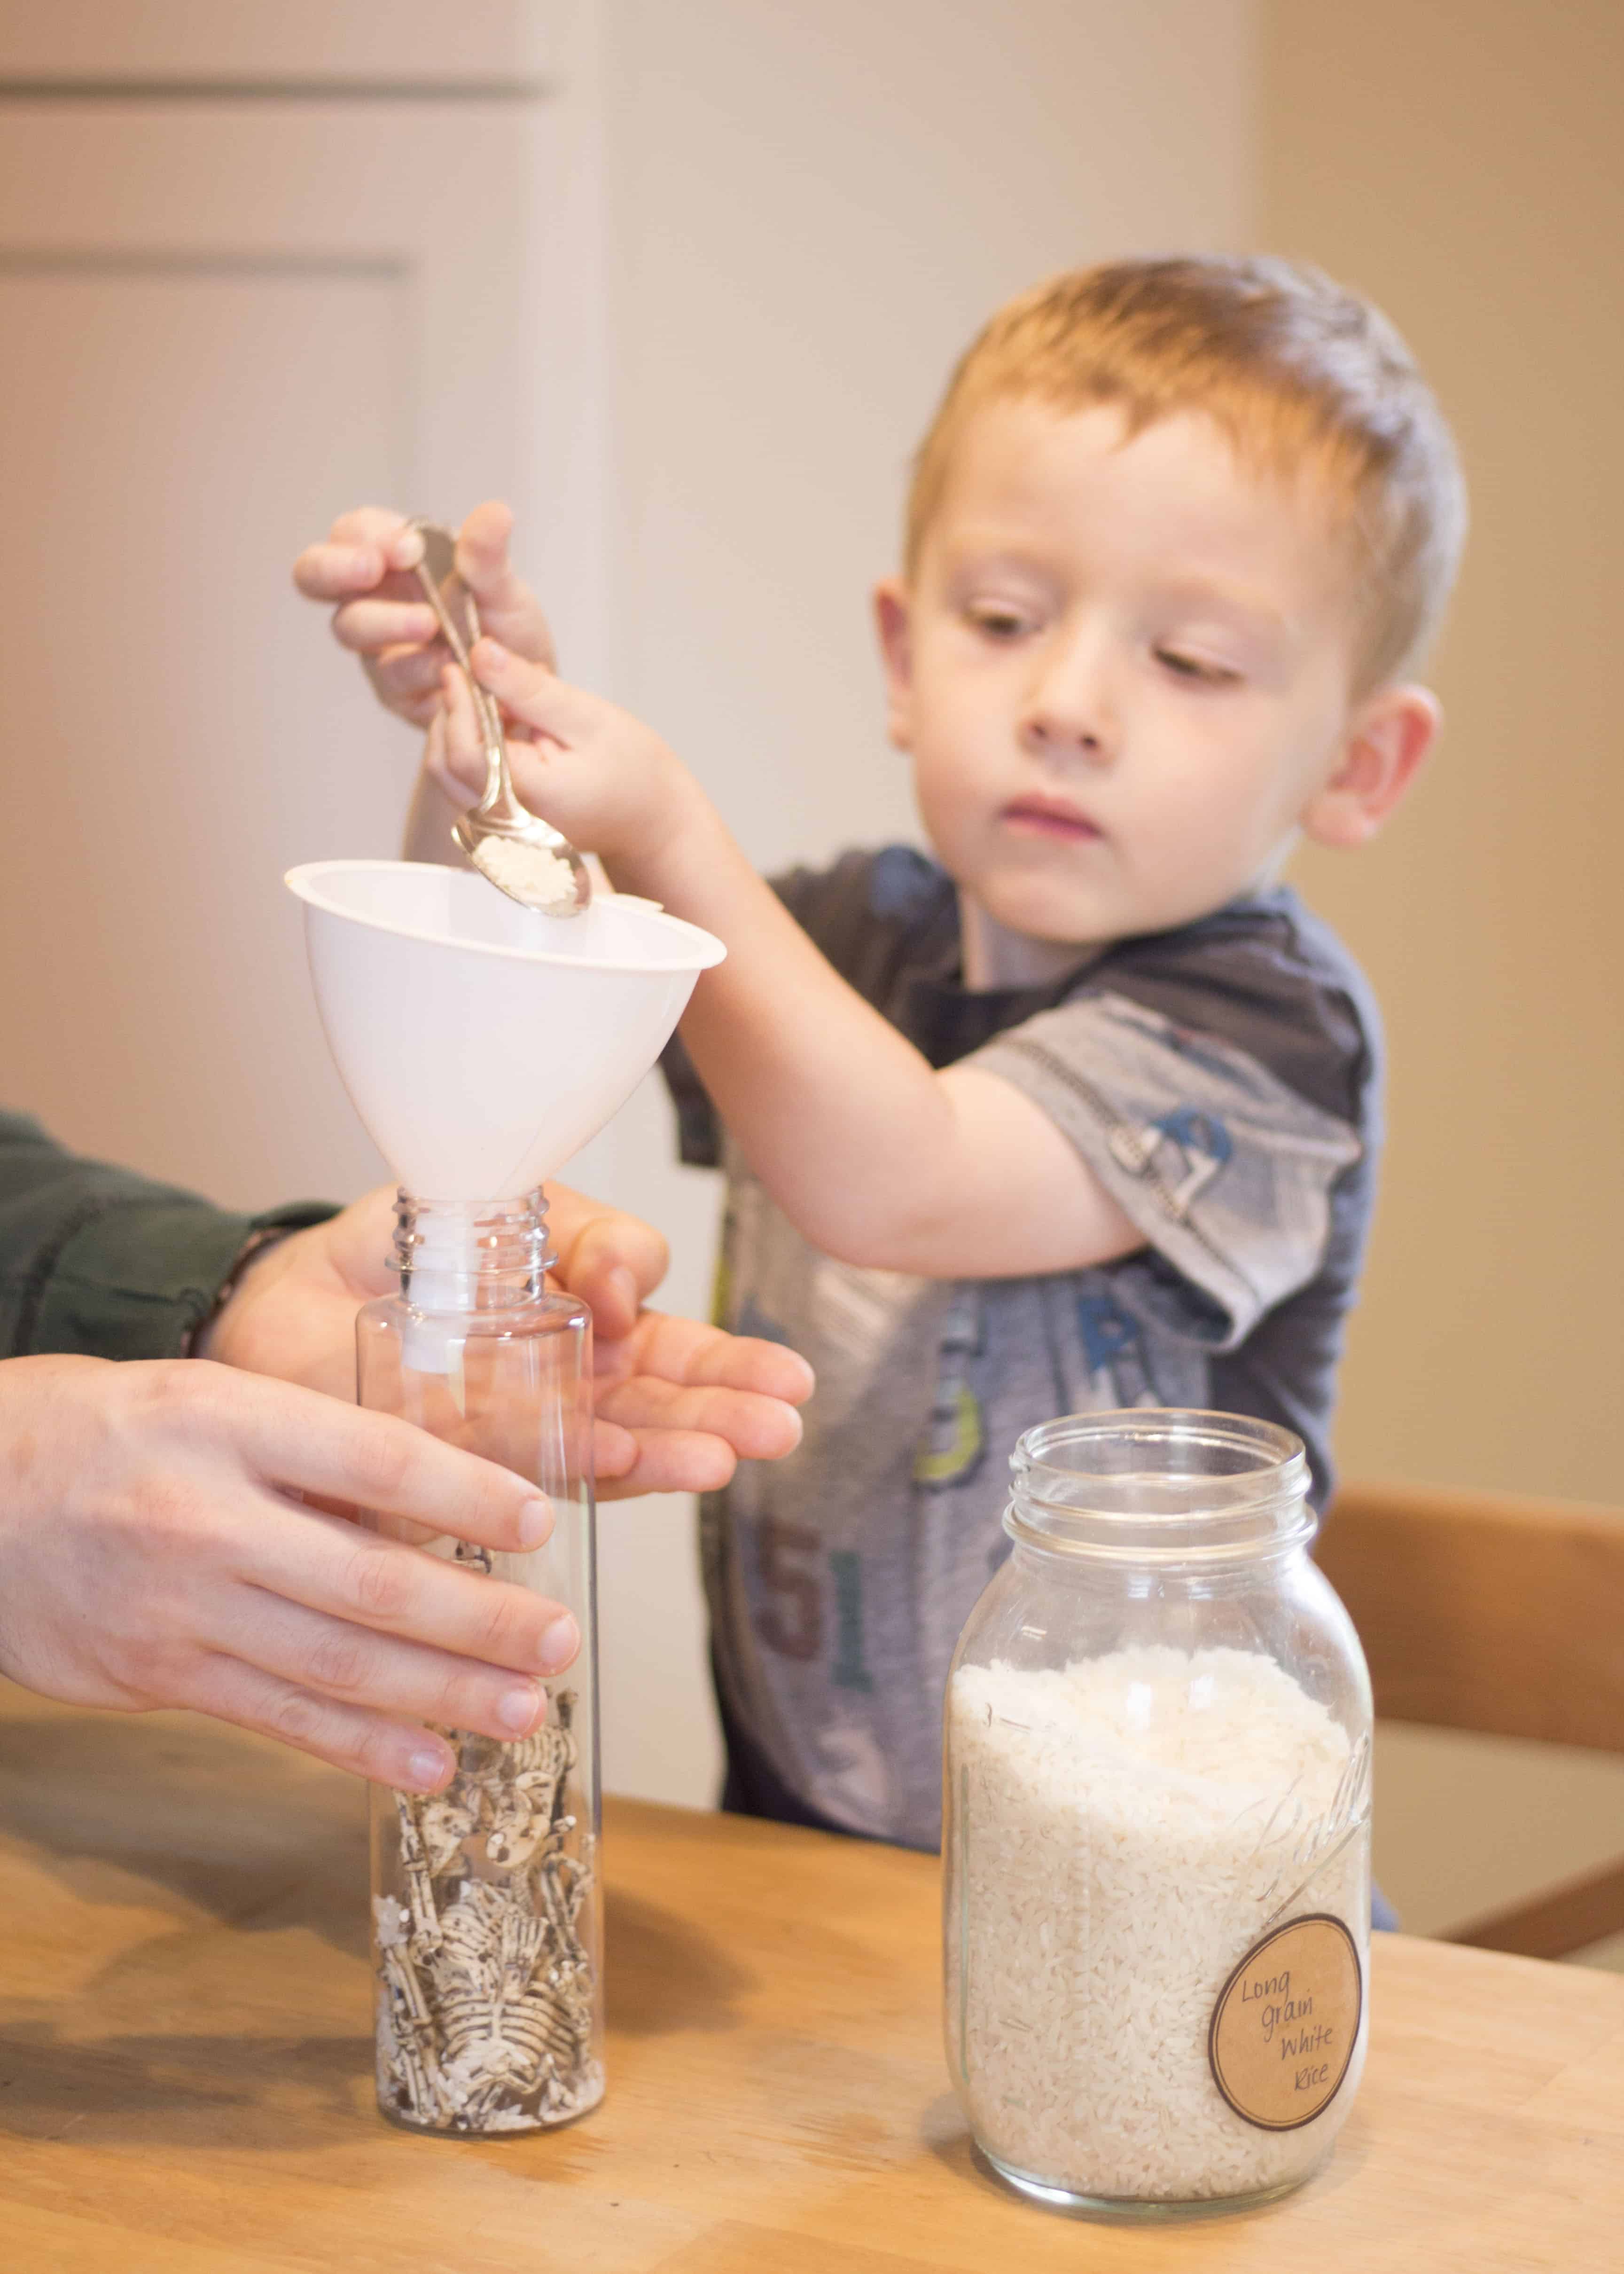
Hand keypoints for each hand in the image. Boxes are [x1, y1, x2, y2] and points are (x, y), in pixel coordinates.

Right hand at [0, 1354, 581, 1789]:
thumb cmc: (115, 1436)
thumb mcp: (212, 1402)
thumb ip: (314, 1451)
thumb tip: (443, 1504)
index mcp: (229, 1423)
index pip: (374, 1459)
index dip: (465, 1495)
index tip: (539, 1523)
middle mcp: (206, 1517)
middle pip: (369, 1579)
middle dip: (478, 1621)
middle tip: (561, 1642)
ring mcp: (180, 1607)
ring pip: (335, 1664)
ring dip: (441, 1695)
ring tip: (524, 1710)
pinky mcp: (158, 1677)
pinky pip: (280, 1719)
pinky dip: (364, 1748)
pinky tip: (432, 1763)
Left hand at [203, 1184, 810, 1496]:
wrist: (275, 1303)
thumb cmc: (389, 1252)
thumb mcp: (503, 1202)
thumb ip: (580, 1232)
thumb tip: (620, 1285)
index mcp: (581, 1324)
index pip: (664, 1338)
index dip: (706, 1348)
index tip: (696, 1330)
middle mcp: (561, 1390)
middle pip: (657, 1401)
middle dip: (725, 1408)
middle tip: (783, 1418)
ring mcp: (517, 1434)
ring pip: (612, 1445)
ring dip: (673, 1449)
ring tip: (730, 1454)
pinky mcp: (458, 1469)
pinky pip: (530, 1469)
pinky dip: (581, 1466)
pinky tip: (624, 1462)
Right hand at [291, 500, 554, 729]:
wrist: (529, 690)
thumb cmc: (505, 628)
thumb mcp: (503, 587)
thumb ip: (488, 555)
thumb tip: (497, 513)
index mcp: (391, 559)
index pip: (352, 532)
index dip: (369, 535)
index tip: (411, 547)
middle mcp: (372, 598)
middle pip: (314, 574)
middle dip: (336, 567)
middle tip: (371, 567)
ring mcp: (377, 645)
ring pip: (349, 626)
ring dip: (386, 620)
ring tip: (429, 622)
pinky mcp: (394, 690)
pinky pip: (390, 677)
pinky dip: (417, 667)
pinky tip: (446, 665)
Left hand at [433, 635, 709, 881]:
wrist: (652, 821)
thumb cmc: (634, 771)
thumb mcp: (586, 718)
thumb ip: (529, 690)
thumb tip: (481, 653)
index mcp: (527, 798)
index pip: (464, 749)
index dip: (455, 703)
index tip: (458, 664)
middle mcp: (505, 821)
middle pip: (445, 764)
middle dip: (454, 713)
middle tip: (476, 674)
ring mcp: (499, 829)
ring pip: (448, 775)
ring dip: (460, 730)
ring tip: (496, 699)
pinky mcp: (500, 823)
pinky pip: (466, 783)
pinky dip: (473, 748)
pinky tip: (503, 726)